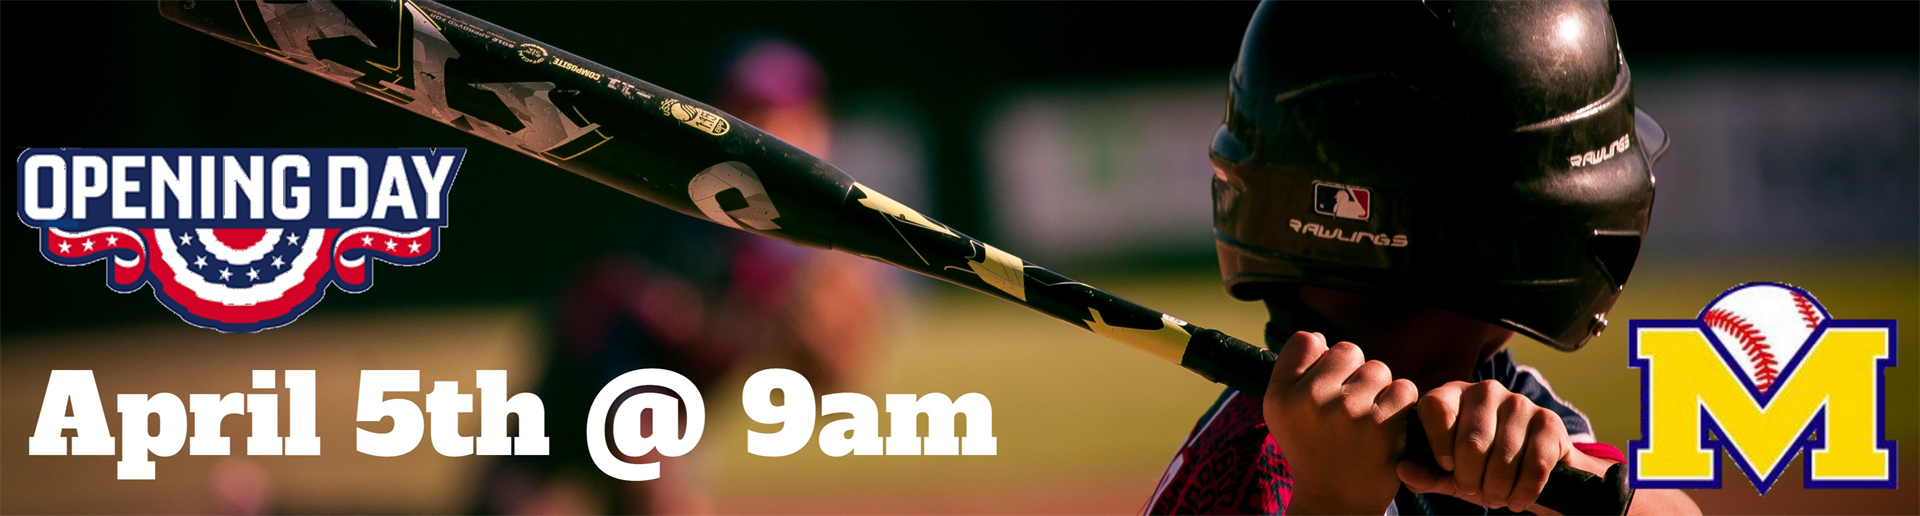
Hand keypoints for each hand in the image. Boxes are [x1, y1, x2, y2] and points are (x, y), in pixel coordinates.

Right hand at [1264, 331, 1419, 514]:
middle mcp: (1311, 399)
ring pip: (1378, 369)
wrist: (1336, 499)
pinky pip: (1403, 389)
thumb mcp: (1281, 411)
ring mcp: (1349, 411)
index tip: (1322, 386)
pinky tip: (1385, 427)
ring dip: (1378, 390)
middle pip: (1348, 351)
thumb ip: (1292, 368)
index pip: (1307, 341)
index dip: (1321, 360)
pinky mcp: (1383, 424)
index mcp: (1281, 395)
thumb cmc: (1311, 448)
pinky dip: (1399, 405)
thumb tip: (1320, 338)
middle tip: (1346, 409)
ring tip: (1365, 420)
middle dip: (1353, 374)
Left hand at [1397, 380, 1571, 512]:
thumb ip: (1425, 473)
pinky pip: (1534, 464)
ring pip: (1503, 457)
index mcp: (1452, 395)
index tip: (1447, 468)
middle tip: (1475, 491)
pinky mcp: (1548, 421)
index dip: (1438, 444)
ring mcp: (1519, 402)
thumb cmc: (1480, 468)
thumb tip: (1402, 470)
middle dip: (1471, 479)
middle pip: (1471, 442)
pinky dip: (1524, 491)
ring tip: (1495, 496)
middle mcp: (1485, 391)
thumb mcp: (1448, 474)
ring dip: (1498, 489)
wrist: (1532, 472)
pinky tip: (1517, 498)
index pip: (1435, 407)